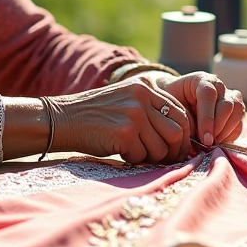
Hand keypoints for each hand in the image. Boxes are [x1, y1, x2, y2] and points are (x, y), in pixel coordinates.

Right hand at [48, 77, 191, 163]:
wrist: (63, 119)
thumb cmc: (96, 115)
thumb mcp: (126, 99)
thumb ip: (151, 108)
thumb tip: (181, 136)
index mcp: (146, 86)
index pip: (181, 113)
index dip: (184, 135)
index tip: (178, 148)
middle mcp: (142, 97)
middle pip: (177, 132)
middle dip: (174, 151)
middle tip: (164, 160)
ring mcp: (134, 114)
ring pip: (162, 148)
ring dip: (151, 158)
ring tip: (136, 153)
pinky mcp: (124, 133)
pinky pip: (142, 156)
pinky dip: (134, 160)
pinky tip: (121, 152)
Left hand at [150, 71, 244, 146]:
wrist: (175, 102)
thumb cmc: (171, 105)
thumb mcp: (172, 108)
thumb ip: (186, 119)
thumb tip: (202, 138)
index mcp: (200, 80)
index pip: (208, 94)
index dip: (207, 118)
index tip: (204, 139)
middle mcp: (218, 85)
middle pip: (226, 104)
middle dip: (217, 127)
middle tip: (207, 143)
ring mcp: (229, 96)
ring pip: (237, 111)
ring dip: (226, 130)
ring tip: (212, 143)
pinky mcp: (235, 110)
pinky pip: (239, 122)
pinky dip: (231, 134)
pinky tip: (218, 142)